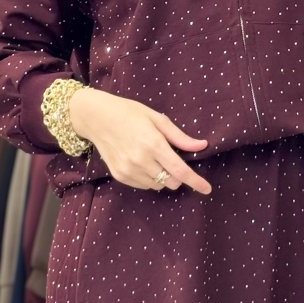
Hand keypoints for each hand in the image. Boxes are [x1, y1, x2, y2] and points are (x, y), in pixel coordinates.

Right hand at [70, 87, 211, 194]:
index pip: (180, 170)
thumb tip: (202, 146)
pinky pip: (144, 185)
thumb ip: (179, 137)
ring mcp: (128, 170)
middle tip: (172, 160)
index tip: (207, 189)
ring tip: (153, 157)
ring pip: (158, 186)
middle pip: (171, 182)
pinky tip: (142, 162)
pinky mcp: (119, 176)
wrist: (96, 118)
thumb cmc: (129, 113)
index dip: (196, 181)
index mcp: (153, 144)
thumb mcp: (156, 119)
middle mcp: (141, 160)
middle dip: (178, 176)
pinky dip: (149, 178)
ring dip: (163, 177)